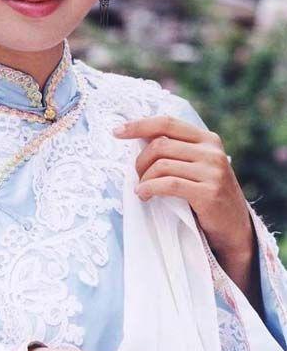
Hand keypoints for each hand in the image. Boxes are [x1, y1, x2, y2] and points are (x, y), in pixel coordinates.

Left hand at [112, 115, 252, 258]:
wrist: (234, 228)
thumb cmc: (206, 194)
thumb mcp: (196, 165)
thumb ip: (175, 150)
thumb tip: (137, 137)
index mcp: (207, 138)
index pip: (167, 123)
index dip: (139, 125)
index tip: (116, 131)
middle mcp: (212, 151)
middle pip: (160, 144)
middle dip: (140, 161)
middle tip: (136, 177)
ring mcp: (212, 171)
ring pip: (161, 165)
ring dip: (144, 179)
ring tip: (141, 190)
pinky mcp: (209, 192)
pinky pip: (168, 184)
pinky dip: (150, 189)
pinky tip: (143, 195)